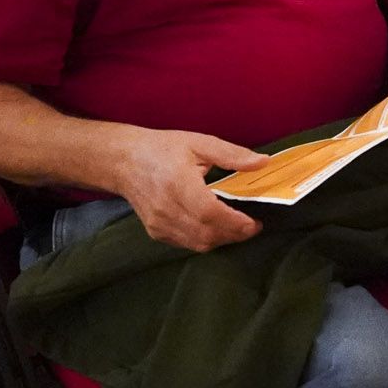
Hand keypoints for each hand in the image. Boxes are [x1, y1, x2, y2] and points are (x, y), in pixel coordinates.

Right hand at [108, 125, 266, 251]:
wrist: (123, 161)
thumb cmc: (162, 149)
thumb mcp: (200, 143)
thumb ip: (233, 155)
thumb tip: (263, 162)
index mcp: (178, 183)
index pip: (209, 213)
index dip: (234, 223)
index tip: (255, 223)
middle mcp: (166, 208)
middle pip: (206, 233)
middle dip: (234, 234)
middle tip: (253, 226)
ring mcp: (159, 224)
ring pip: (198, 243)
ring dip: (222, 239)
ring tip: (237, 227)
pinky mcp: (155, 232)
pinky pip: (187, 243)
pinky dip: (205, 239)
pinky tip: (215, 228)